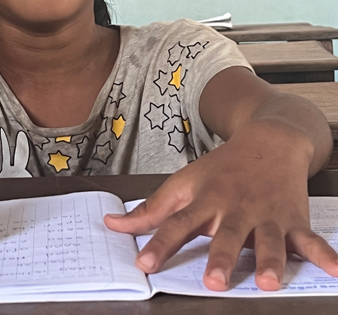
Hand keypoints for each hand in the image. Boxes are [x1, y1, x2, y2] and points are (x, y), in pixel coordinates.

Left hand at [105, 122, 337, 290]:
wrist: (266, 142)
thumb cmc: (219, 169)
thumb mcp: (183, 184)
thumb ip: (150, 209)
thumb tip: (110, 225)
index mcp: (204, 200)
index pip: (177, 224)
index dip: (159, 244)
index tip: (143, 264)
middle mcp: (234, 208)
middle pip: (223, 234)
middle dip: (219, 257)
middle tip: (212, 281)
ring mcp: (265, 214)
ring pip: (267, 239)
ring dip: (269, 259)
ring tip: (268, 282)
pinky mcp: (292, 219)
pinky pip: (310, 239)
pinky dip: (325, 254)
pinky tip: (337, 271)